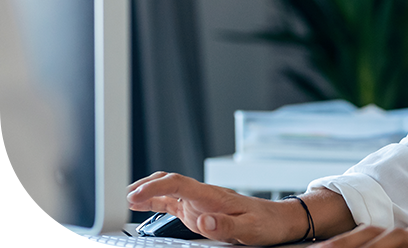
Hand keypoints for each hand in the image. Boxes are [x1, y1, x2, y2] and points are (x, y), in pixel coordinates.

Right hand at [127, 171, 306, 244]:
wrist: (277, 220)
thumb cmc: (266, 223)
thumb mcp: (249, 229)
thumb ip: (226, 225)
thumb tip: (203, 221)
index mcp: (213, 196)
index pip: (178, 184)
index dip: (155, 187)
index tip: (136, 195)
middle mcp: (203, 195)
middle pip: (170, 182)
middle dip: (147, 186)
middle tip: (126, 197)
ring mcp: (200, 202)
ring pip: (169, 190)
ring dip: (149, 190)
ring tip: (128, 197)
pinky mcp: (199, 210)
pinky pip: (173, 202)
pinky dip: (155, 201)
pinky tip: (142, 204)